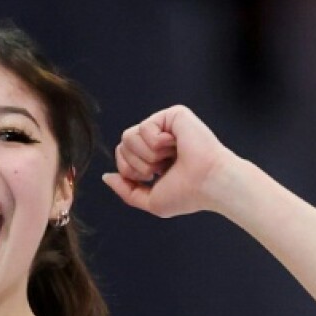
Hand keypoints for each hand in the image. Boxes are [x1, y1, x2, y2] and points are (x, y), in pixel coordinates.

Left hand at [102, 105, 233, 218]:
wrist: (209, 184)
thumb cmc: (187, 194)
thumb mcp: (151, 200)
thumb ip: (126, 190)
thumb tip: (106, 177)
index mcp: (155, 157)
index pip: (123, 156)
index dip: (129, 170)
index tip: (153, 177)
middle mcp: (159, 139)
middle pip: (122, 145)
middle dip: (136, 164)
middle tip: (161, 169)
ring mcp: (166, 126)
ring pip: (128, 135)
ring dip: (146, 155)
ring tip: (169, 158)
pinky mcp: (174, 115)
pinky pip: (145, 127)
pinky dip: (158, 143)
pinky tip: (177, 145)